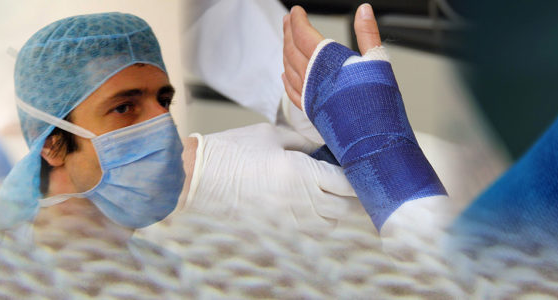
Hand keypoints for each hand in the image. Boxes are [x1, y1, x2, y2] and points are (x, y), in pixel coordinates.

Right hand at [184, 123, 357, 228]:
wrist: (198, 179)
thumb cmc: (232, 152)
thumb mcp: (271, 135)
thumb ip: (303, 141)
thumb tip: (323, 147)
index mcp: (303, 173)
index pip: (347, 183)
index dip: (358, 176)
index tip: (359, 168)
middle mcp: (302, 201)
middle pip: (345, 207)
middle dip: (351, 194)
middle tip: (347, 181)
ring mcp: (290, 220)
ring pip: (330, 223)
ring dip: (335, 210)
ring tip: (327, 194)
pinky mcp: (278, 231)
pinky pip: (310, 233)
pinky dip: (316, 222)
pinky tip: (309, 207)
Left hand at [282, 4, 383, 109]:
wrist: (375, 140)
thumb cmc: (379, 104)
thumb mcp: (377, 62)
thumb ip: (368, 33)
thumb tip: (363, 10)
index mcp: (327, 64)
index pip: (304, 36)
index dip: (298, 21)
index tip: (296, 11)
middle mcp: (313, 80)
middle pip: (292, 50)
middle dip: (289, 33)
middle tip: (288, 20)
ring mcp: (310, 97)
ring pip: (289, 69)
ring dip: (286, 52)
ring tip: (287, 41)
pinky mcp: (311, 112)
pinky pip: (292, 91)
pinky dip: (287, 79)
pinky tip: (285, 74)